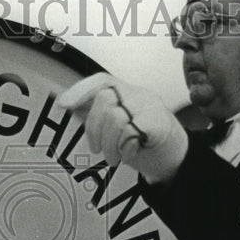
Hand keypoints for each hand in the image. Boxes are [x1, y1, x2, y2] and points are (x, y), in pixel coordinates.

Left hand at [56, 74, 187, 183]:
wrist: (176, 157)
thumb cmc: (142, 140)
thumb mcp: (115, 126)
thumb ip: (94, 115)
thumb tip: (67, 103)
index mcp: (126, 92)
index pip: (101, 81)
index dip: (80, 90)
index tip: (63, 104)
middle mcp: (138, 94)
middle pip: (104, 99)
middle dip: (94, 130)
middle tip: (97, 150)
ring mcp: (151, 106)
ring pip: (115, 118)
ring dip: (109, 145)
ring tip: (113, 158)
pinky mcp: (160, 123)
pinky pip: (132, 132)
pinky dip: (125, 149)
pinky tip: (128, 155)